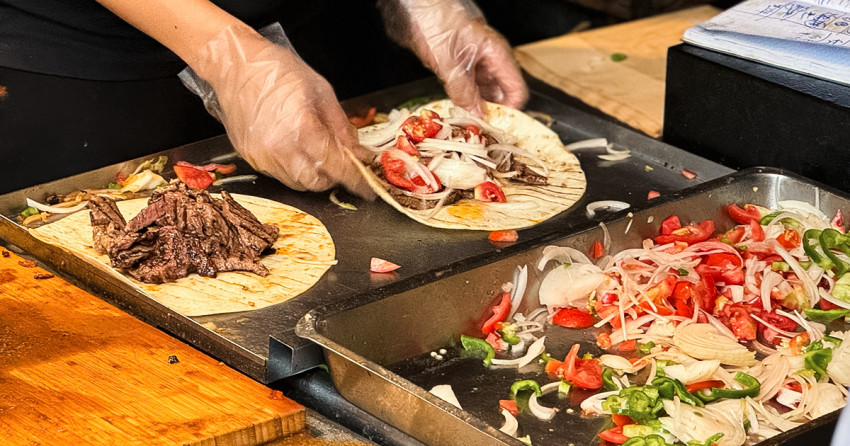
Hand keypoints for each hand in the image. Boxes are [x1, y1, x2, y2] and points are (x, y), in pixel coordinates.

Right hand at [191, 23, 373, 197]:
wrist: (234, 66)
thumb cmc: (277, 71)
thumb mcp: (321, 92)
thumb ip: (342, 128)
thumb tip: (358, 154)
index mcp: (301, 128)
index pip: (336, 166)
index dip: (356, 180)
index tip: (368, 188)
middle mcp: (279, 148)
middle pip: (317, 182)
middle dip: (334, 176)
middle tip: (341, 161)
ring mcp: (263, 156)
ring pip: (298, 183)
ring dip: (314, 174)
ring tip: (316, 150)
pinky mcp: (251, 159)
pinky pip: (280, 175)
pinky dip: (294, 168)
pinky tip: (295, 148)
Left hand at [380, 0, 527, 115]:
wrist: (418, 4)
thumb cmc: (436, 21)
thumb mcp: (449, 61)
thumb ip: (464, 90)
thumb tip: (478, 115)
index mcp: (496, 55)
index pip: (517, 91)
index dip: (510, 111)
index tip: (495, 126)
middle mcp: (490, 60)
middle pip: (501, 95)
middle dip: (492, 113)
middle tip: (478, 130)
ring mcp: (476, 63)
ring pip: (484, 93)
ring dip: (476, 109)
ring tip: (466, 123)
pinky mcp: (461, 66)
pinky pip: (469, 88)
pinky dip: (465, 101)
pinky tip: (456, 110)